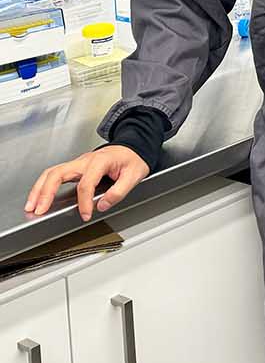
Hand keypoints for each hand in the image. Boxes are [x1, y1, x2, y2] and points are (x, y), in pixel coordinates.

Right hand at [25, 146, 149, 221]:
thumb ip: (119, 192)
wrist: (133, 147)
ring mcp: (78, 162)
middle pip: (58, 173)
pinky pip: (55, 174)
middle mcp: (85, 160)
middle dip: (46, 192)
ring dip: (39, 189)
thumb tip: (102, 205)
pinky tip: (39, 198)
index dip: (84, 202)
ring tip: (31, 207)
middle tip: (39, 210)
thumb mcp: (135, 175)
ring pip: (52, 172)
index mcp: (100, 161)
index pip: (86, 184)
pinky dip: (43, 186)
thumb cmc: (133, 159)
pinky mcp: (75, 167)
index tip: (86, 215)